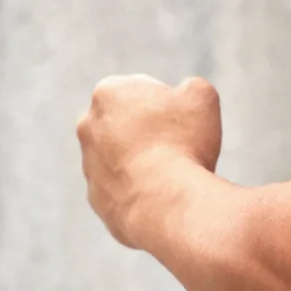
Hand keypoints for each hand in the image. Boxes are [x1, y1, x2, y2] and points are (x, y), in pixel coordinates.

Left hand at [76, 74, 222, 248]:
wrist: (164, 203)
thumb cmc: (183, 143)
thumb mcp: (201, 97)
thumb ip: (192, 87)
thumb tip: (187, 94)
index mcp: (109, 92)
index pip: (143, 88)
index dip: (169, 103)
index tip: (184, 120)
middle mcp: (88, 125)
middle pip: (127, 122)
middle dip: (149, 130)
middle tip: (181, 144)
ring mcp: (89, 164)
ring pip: (122, 156)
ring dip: (144, 160)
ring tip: (174, 173)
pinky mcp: (95, 197)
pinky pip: (122, 188)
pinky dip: (140, 189)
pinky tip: (162, 194)